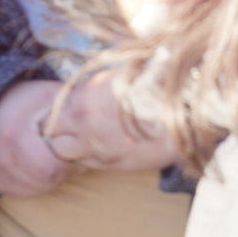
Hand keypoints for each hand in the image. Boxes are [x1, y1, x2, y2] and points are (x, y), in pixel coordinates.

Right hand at [0, 80, 68, 198]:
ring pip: (35, 190)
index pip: (47, 169)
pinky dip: (37, 183)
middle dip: (61, 171)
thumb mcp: (53, 97)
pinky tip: (38, 166)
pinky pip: (23, 193)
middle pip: (44, 182)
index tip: (70, 147)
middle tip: (63, 153)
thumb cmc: (31, 101)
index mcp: (12, 135)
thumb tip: (100, 128)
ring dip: (50, 178)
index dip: (66, 162)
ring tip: (51, 156)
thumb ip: (73, 111)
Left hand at [43, 71, 180, 172]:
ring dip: (74, 149)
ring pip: (69, 156)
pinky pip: (92, 165)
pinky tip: (105, 149)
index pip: (54, 112)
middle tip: (71, 131)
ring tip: (88, 142)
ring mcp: (98, 148)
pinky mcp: (116, 164)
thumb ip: (98, 84)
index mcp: (82, 98)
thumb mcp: (120, 72)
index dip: (59, 114)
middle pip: (54, 138)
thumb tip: (90, 86)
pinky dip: (93, 158)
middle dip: (61, 134)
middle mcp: (84, 124)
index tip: (67, 113)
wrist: (183, 108)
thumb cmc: (156, 82)